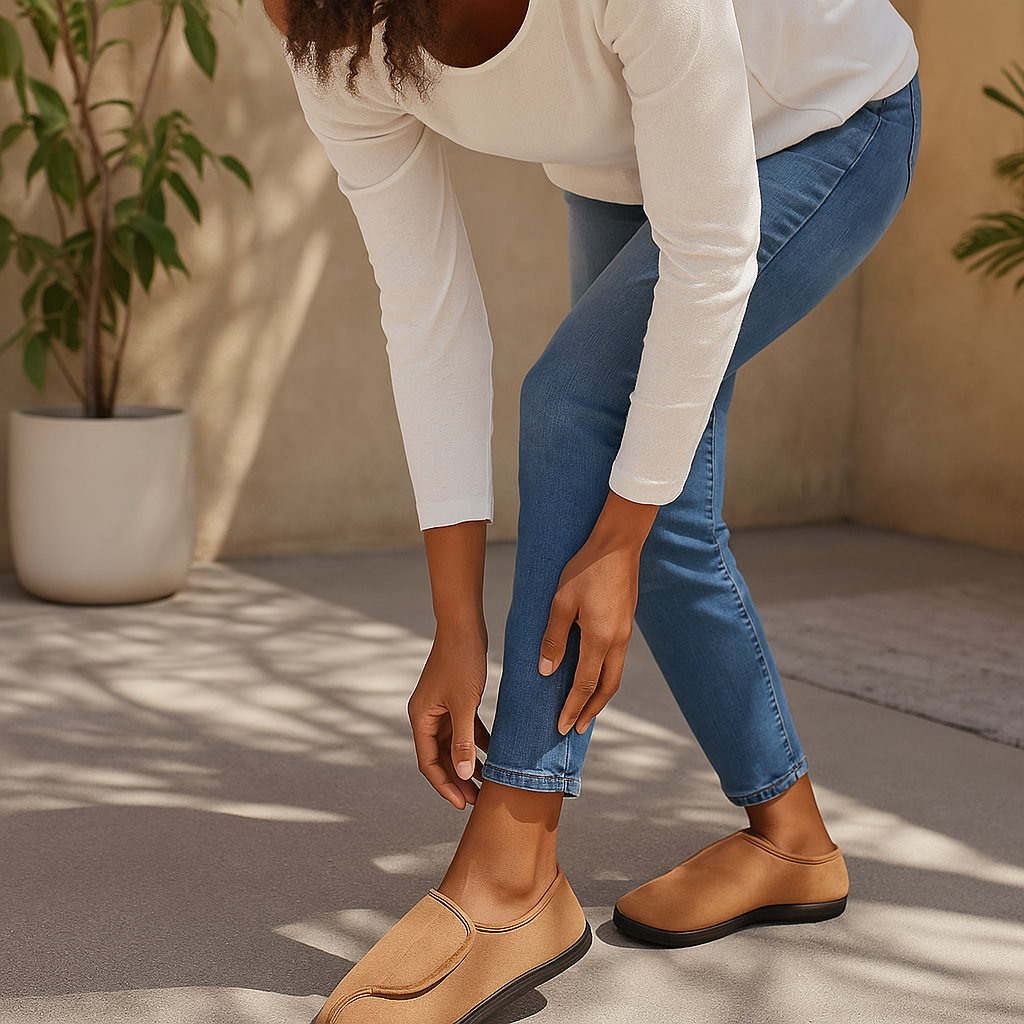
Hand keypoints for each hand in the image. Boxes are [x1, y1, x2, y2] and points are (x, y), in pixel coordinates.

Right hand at [408, 625, 489, 808]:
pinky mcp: (455, 700)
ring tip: (488, 784)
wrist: (464, 626)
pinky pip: (465, 729)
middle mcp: (427, 716)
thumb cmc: (461, 660)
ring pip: (454, 746)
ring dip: (469, 764)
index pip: (429, 762)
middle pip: (441, 758)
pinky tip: (494, 755)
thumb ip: (463, 741)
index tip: (464, 804)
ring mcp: (441, 708)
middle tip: (479, 801)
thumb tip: (464, 775)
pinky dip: (477, 743)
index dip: (445, 786)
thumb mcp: (464, 704)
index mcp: (421, 718)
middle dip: (458, 780)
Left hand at [539, 492, 658, 734]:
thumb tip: (546, 671)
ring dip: (601, 696)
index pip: (585, 684)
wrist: (618, 545)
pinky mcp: (627, 624)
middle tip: (576, 729)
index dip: (573, 707)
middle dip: (591, 711)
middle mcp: (618, 641)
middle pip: (607, 688)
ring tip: (586, 710)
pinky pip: (617, 660)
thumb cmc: (586, 569)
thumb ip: (553, 638)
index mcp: (600, 638)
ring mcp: (625, 633)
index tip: (562, 726)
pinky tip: (595, 675)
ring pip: (616, 675)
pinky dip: (606, 677)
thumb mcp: (561, 601)